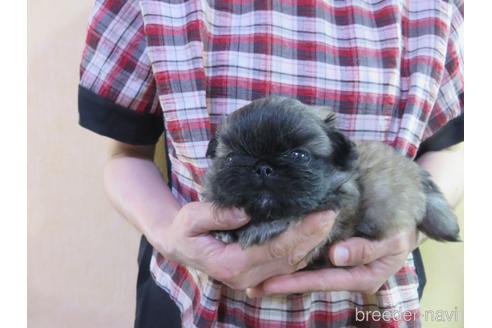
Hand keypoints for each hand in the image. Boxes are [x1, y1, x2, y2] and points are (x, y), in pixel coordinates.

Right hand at [151, 202, 337, 289]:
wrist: (179, 245)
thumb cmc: (185, 230)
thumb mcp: (191, 218)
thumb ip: (216, 215)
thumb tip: (245, 212)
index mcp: (230, 264)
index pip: (274, 248)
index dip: (301, 232)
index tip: (321, 214)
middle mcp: (245, 277)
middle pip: (288, 258)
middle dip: (314, 236)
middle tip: (333, 213)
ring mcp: (252, 279)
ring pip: (291, 264)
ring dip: (312, 243)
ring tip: (329, 220)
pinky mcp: (257, 274)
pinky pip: (286, 265)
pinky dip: (303, 250)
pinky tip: (315, 234)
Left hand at [247, 229, 419, 296]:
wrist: (406, 210)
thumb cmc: (401, 224)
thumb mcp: (392, 238)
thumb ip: (366, 249)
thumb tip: (335, 257)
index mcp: (363, 277)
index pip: (324, 281)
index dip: (298, 282)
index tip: (271, 282)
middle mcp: (348, 274)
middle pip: (311, 280)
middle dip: (284, 283)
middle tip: (255, 285)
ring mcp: (339, 264)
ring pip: (307, 271)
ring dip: (282, 273)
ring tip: (255, 278)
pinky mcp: (332, 251)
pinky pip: (310, 258)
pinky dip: (291, 259)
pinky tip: (269, 259)